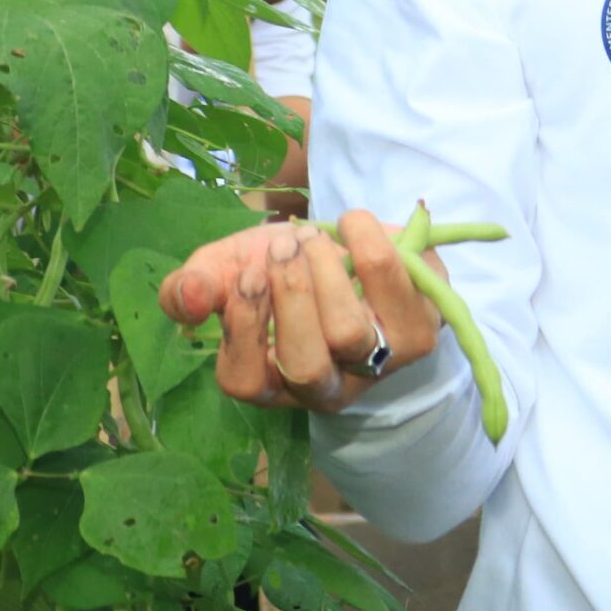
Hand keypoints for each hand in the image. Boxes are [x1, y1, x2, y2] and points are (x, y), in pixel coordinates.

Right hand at [157, 212, 441, 415]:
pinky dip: (372, 248)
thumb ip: (193, 286)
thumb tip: (191, 298)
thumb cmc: (283, 266)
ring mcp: (379, 364)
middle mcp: (326, 386)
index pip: (246, 380)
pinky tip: (353, 224)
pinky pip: (400, 294)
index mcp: (272, 380)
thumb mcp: (229, 267)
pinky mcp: (420, 329)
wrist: (356, 242)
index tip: (249, 272)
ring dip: (327, 272)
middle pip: (306, 364)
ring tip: (315, 237)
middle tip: (285, 245)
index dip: (243, 326)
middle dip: (291, 296)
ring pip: (350, 335)